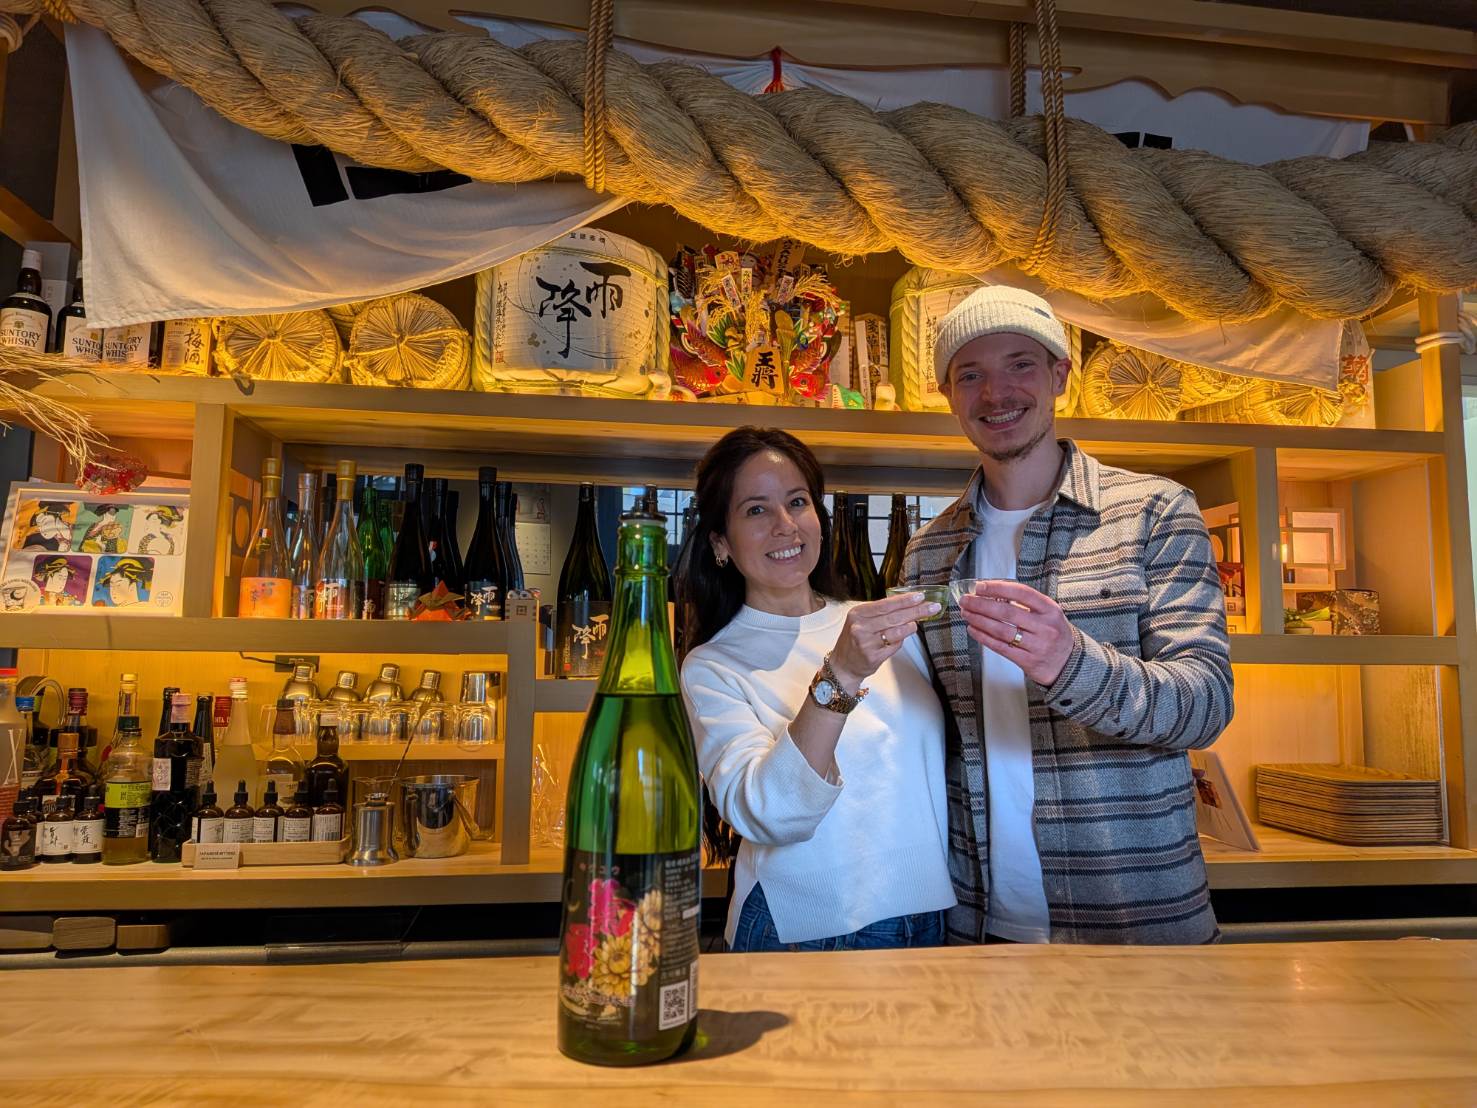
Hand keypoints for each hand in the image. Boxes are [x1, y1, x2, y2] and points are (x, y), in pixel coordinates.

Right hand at [829, 591, 941, 690]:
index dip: (904, 600)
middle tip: (932, 607)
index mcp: (858, 613)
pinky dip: (900, 641)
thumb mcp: (861, 621)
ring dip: (910, 626)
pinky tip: (902, 637)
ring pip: (896, 631)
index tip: (920, 596)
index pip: (885, 604)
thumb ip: (880, 613)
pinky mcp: (874, 656)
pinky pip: (894, 646)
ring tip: (916, 623)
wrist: (843, 665)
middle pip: (894, 617)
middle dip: (916, 611)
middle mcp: (861, 627)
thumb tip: (907, 604)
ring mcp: (867, 643)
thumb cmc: (854, 640)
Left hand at [958, 579, 1073, 686]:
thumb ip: (1025, 604)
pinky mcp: (1028, 661)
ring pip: (1001, 630)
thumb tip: (992, 593)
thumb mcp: (1048, 614)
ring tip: (966, 613)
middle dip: (981, 604)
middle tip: (966, 600)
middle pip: (1007, 612)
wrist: (1068, 663)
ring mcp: (1037, 645)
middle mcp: (1045, 626)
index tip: (980, 586)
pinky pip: (1001, 647)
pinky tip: (973, 630)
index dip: (998, 588)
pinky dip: (984, 637)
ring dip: (979, 620)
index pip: (1021, 593)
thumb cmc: (1053, 634)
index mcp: (1050, 609)